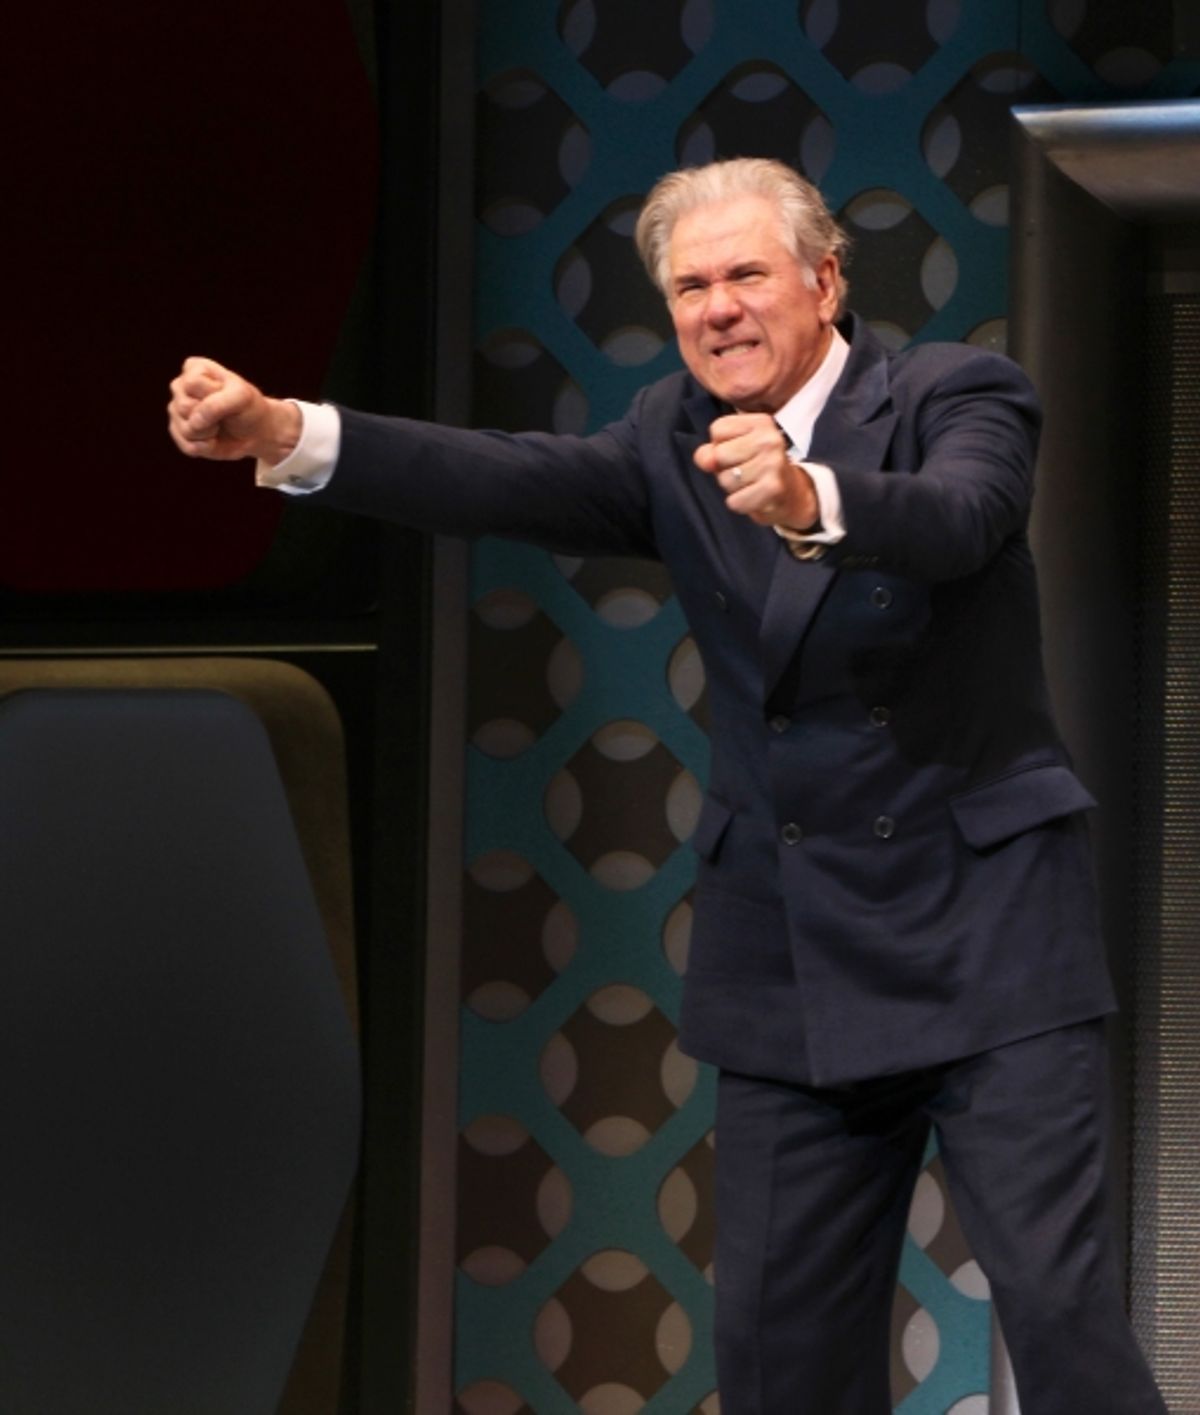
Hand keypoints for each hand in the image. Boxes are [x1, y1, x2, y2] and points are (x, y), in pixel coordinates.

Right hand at [166, 357, 300, 464]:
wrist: (255, 431)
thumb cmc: (248, 408)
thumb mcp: (242, 397)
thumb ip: (216, 404)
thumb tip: (194, 422)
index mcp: (194, 369)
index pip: (192, 383)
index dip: (214, 394)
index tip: (228, 393)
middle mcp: (180, 387)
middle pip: (185, 406)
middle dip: (211, 416)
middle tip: (224, 413)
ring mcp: (176, 411)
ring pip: (186, 429)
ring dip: (210, 433)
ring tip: (219, 425)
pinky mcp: (179, 433)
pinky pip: (188, 447)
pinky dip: (207, 447)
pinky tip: (214, 439)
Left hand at [693, 413, 818, 529]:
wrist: (792, 494)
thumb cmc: (757, 468)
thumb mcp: (734, 450)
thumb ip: (711, 451)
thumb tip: (706, 460)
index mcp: (760, 422)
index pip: (717, 430)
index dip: (720, 445)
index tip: (739, 451)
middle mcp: (769, 439)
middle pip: (719, 455)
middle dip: (725, 469)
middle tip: (745, 471)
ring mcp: (773, 463)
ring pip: (725, 480)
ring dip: (732, 488)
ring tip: (751, 484)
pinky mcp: (773, 488)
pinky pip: (734, 501)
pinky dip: (740, 504)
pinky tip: (754, 497)